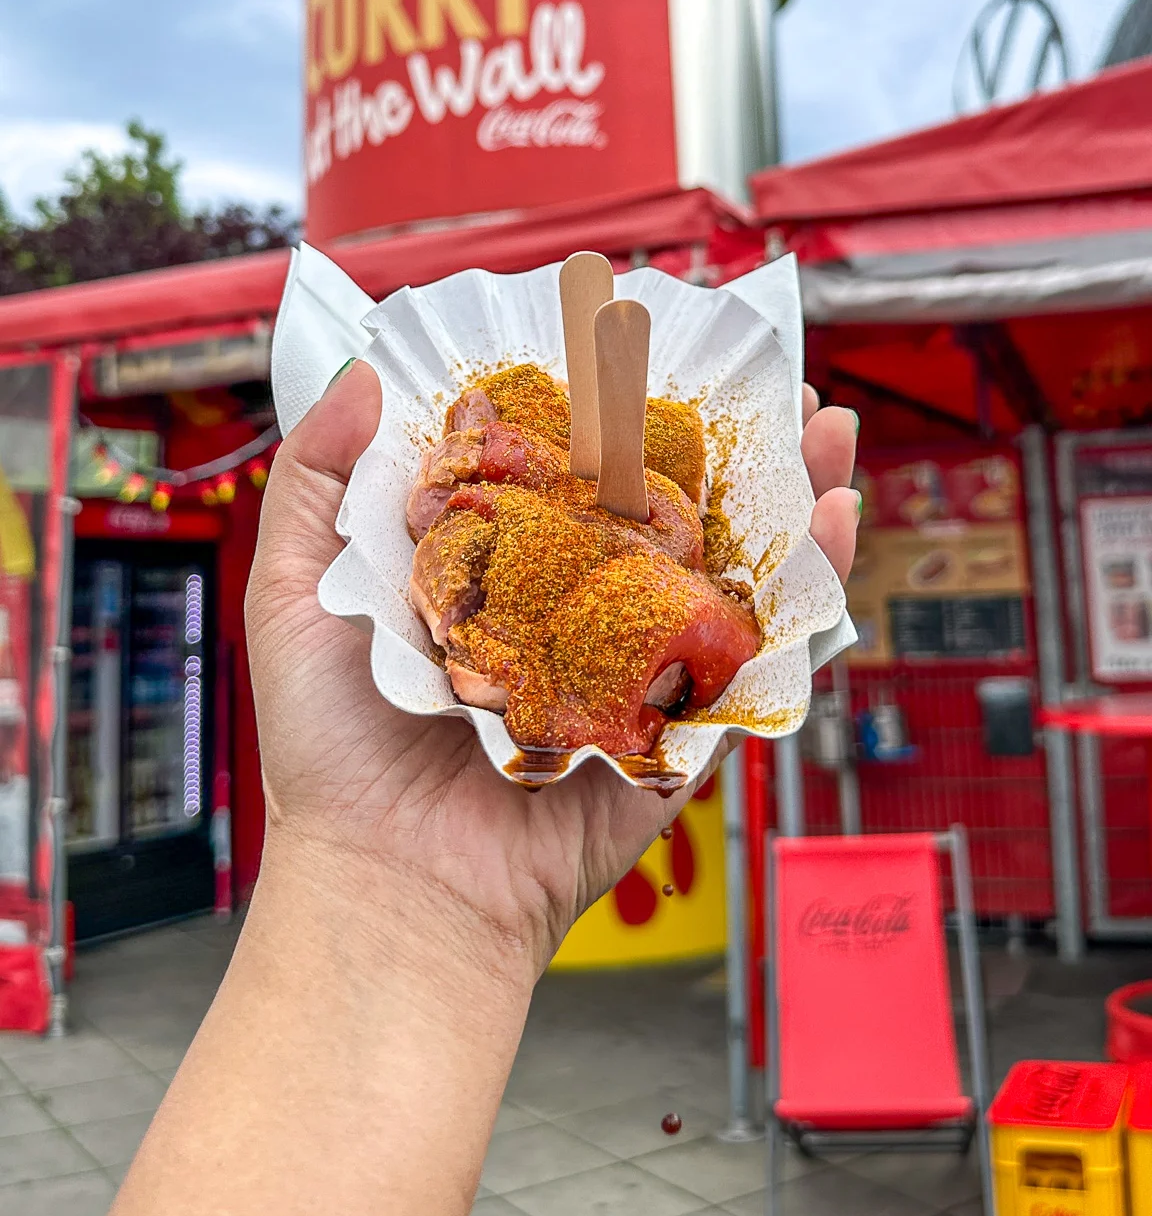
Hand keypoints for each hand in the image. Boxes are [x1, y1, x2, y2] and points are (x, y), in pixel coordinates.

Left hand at [245, 365, 859, 980]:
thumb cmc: (332, 747)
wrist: (388, 880)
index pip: (567, 466)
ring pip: (727, 565)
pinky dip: (809, 589)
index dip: (613, 401)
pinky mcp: (681, 728)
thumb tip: (368, 372)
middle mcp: (573, 610)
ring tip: (826, 421)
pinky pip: (756, 654)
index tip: (648, 335)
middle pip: (666, 504)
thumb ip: (317, 479)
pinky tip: (837, 517)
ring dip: (789, 492)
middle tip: (767, 369)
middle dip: (723, 437)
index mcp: (496, 570)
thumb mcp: (293, 591)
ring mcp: (634, 666)